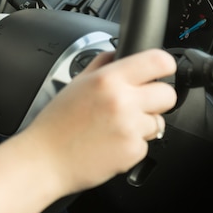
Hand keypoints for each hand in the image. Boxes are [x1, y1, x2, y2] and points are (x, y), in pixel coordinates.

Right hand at [24, 49, 176, 195]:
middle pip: (168, 94)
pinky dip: (132, 145)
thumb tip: (119, 53)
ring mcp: (129, 128)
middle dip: (157, 100)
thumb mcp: (76, 83)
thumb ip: (101, 64)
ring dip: (143, 125)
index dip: (166, 66)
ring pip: (159, 122)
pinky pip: (146, 144)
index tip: (163, 72)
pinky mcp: (132, 151)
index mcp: (108, 80)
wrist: (45, 160)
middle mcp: (122, 101)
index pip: (158, 61)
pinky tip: (111, 143)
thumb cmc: (56, 124)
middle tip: (138, 105)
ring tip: (116, 128)